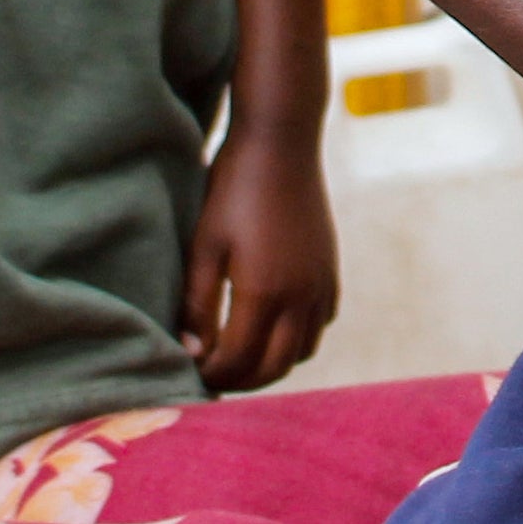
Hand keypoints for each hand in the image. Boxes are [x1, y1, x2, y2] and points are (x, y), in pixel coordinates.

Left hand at [181, 117, 340, 390]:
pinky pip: (320, 325)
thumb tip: (193, 352)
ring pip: (302, 352)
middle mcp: (300, 297)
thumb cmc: (233, 190)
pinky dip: (297, 338)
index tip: (191, 371)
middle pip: (274, 368)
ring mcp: (321, 285)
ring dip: (271, 363)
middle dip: (241, 380)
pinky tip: (274, 325)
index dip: (212, 374)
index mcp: (264, 293)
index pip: (238, 360)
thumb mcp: (204, 246)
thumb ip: (197, 304)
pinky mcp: (330, 272)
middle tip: (214, 374)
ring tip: (241, 354)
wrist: (281, 143)